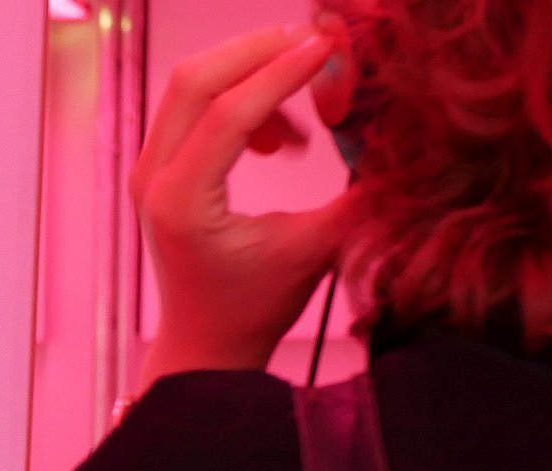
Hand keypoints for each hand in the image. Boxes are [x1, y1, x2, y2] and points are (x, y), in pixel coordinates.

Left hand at [129, 25, 356, 390]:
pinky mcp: (160, 168)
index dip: (282, 72)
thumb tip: (402, 138)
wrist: (206, 344)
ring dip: (252, 78)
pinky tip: (277, 143)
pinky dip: (241, 103)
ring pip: (192, 88)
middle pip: (195, 79)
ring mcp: (149, 170)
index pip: (227, 112)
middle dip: (259, 51)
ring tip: (303, 128)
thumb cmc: (255, 308)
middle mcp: (152, 178)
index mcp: (181, 201)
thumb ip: (357, 195)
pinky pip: (195, 108)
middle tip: (318, 45)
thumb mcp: (314, 251)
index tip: (330, 46)